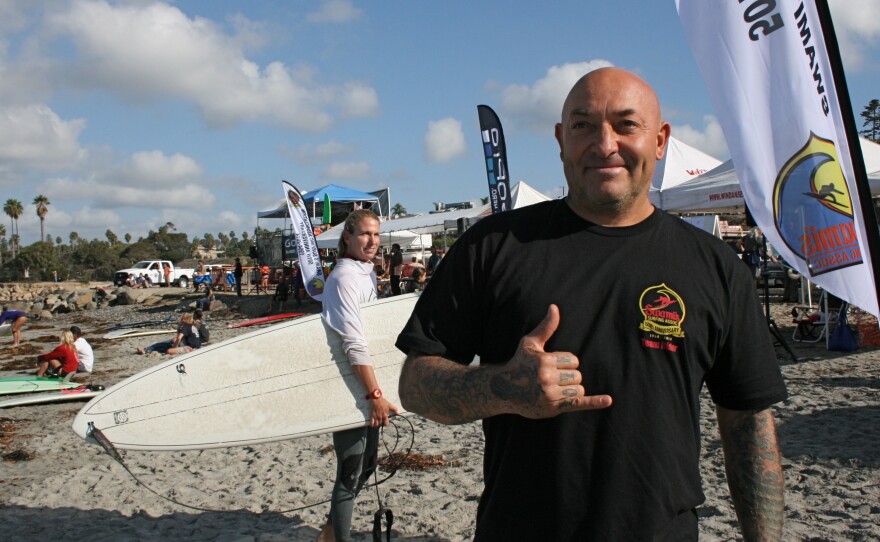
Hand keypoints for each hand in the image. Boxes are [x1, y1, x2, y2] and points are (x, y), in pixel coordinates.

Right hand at [369, 397, 399, 426]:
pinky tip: (373, 425)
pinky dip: (372, 424)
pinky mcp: (372, 415)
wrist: (377, 399)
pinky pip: (371, 422)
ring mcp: (376, 416)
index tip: (386, 423)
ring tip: (378, 423)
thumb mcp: (390, 405)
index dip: (386, 424)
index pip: (386, 423)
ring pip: (376, 424)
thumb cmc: (383, 402)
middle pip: (380, 424)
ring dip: (377, 425)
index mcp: (385, 415)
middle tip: (382, 422)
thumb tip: (398, 413)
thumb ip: (394, 409)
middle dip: (381, 424)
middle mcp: (380, 417)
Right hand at [498, 304, 611, 418]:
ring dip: (572, 389)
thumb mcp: (530, 343)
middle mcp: (546, 378)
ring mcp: (550, 395)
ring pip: (579, 389)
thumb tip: (554, 307)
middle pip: (577, 375)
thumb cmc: (520, 363)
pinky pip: (578, 403)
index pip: (574, 360)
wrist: (504, 390)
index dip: (566, 363)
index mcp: (544, 361)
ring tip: (553, 390)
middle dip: (568, 376)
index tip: (552, 366)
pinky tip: (607, 400)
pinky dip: (594, 402)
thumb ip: (546, 327)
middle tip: (550, 379)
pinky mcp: (553, 408)